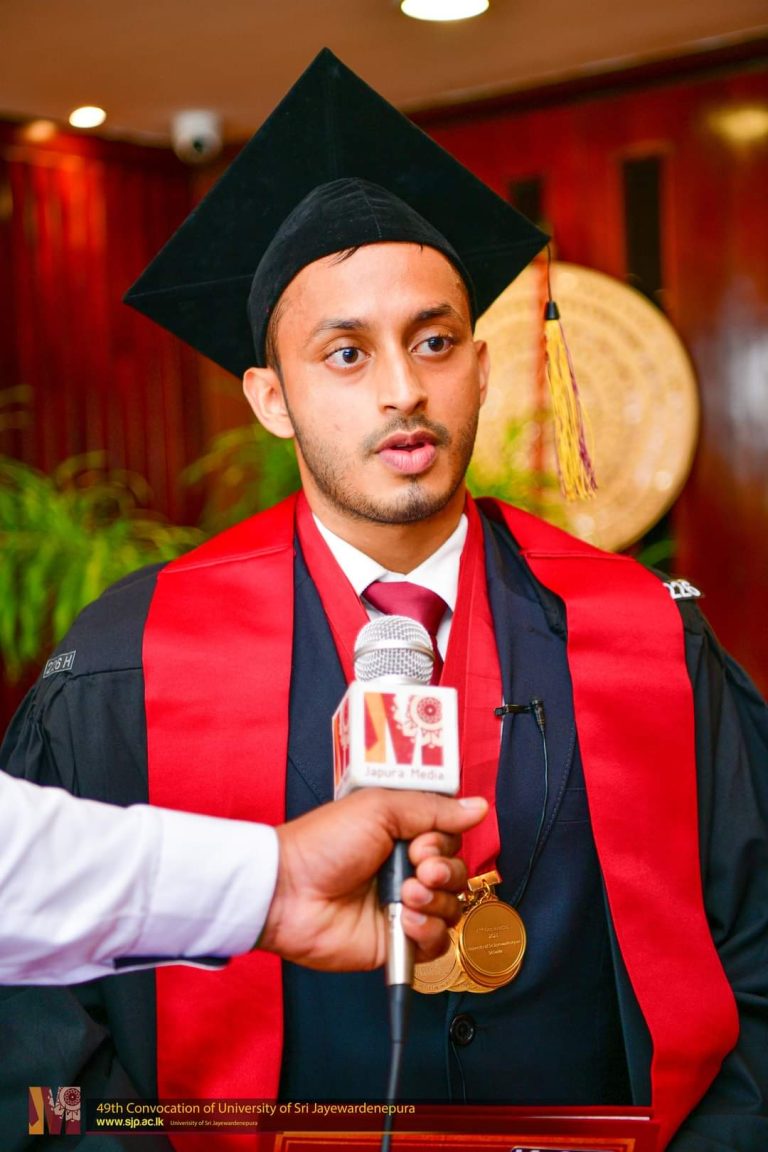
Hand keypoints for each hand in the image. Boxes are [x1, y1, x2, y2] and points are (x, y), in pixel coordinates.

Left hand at [259, 789, 486, 970]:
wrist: (289, 891)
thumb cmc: (324, 843)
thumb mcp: (380, 808)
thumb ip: (432, 809)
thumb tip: (477, 807)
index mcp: (402, 835)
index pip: (450, 840)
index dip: (445, 843)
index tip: (421, 843)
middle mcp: (406, 870)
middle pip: (458, 874)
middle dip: (445, 871)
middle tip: (418, 868)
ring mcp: (403, 907)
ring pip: (452, 908)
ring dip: (436, 900)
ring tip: (406, 895)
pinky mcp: (397, 941)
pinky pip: (437, 943)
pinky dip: (428, 932)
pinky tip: (405, 921)